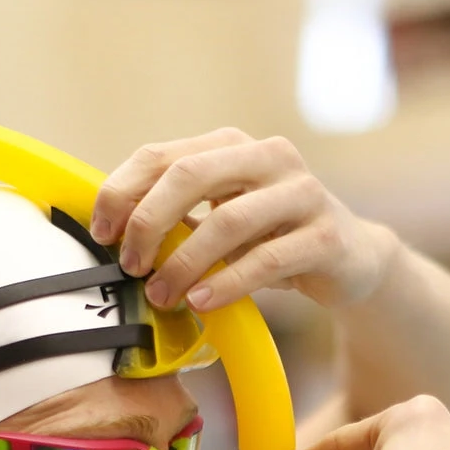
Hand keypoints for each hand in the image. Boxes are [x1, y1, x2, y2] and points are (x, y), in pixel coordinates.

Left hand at [91, 128, 398, 312]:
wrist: (349, 259)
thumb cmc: (269, 240)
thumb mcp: (218, 219)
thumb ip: (175, 216)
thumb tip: (107, 233)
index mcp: (230, 146)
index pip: (161, 155)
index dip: (122, 192)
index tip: (100, 234)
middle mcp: (267, 157)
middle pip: (189, 176)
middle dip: (148, 223)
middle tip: (130, 266)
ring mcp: (301, 192)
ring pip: (227, 221)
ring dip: (184, 264)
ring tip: (162, 295)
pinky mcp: (325, 235)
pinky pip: (266, 260)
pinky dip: (227, 284)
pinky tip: (203, 303)